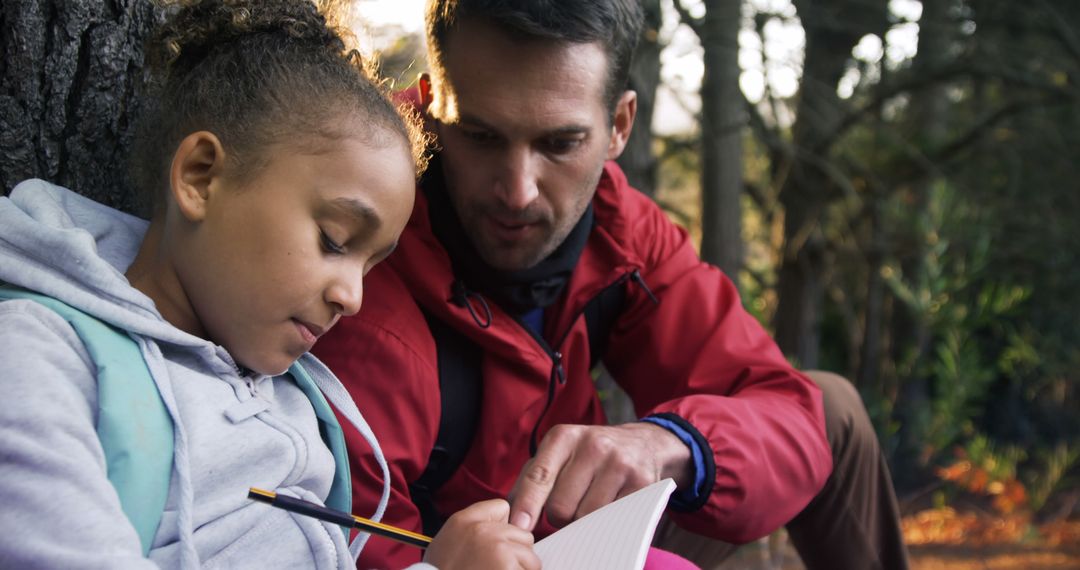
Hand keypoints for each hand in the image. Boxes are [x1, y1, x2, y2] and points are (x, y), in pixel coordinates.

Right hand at [423, 499, 540, 569]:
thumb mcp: (446, 542)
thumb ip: (474, 528)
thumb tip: (504, 526)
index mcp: (464, 521)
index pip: (502, 508)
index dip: (503, 530)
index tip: (493, 546)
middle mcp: (484, 531)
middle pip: (523, 535)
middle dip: (516, 554)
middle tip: (494, 568)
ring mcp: (500, 551)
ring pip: (531, 559)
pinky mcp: (509, 568)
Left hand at [508, 423, 692, 530]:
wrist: (642, 443)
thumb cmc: (589, 455)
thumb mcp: (560, 453)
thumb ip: (532, 477)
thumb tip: (510, 511)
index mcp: (563, 437)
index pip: (539, 475)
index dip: (528, 503)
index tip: (519, 524)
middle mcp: (592, 445)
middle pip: (561, 505)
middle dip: (560, 516)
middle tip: (569, 508)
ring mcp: (619, 463)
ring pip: (586, 516)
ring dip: (583, 522)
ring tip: (590, 504)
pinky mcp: (641, 482)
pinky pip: (613, 518)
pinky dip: (606, 521)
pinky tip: (610, 505)